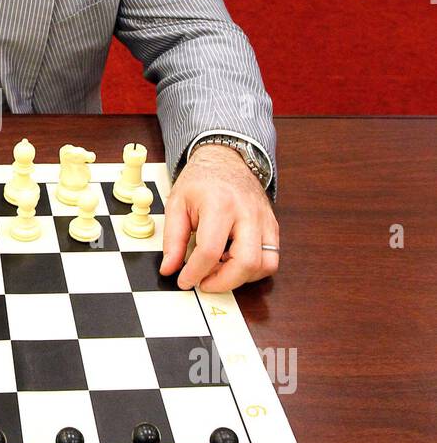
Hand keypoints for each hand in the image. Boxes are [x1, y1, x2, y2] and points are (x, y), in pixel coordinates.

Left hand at [160, 144, 279, 292]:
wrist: (226, 159)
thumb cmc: (201, 181)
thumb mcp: (176, 204)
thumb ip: (172, 239)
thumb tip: (169, 269)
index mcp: (220, 204)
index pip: (211, 251)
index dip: (195, 273)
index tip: (184, 281)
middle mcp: (248, 213)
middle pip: (246, 262)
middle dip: (223, 282)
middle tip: (204, 283)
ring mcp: (264, 220)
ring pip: (265, 265)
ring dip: (241, 277)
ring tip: (219, 270)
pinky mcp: (272, 227)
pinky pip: (272, 259)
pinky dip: (253, 269)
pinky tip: (233, 262)